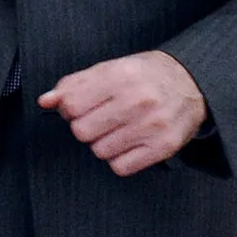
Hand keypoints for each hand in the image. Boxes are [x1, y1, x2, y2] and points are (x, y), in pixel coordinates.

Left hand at [41, 50, 207, 176]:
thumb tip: (46, 101)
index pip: (71, 105)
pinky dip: (118, 158)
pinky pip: (121, 167)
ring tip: (117, 129)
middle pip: (82, 131)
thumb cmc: (144, 75)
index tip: (78, 108)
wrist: (190, 82)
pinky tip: (127, 142)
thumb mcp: (108, 69)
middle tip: (99, 119)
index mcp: (119, 76)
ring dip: (102, 143)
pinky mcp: (164, 147)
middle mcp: (137, 101)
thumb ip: (74, 84)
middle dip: (84, 127)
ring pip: (100, 151)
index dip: (68, 109)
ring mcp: (152, 125)